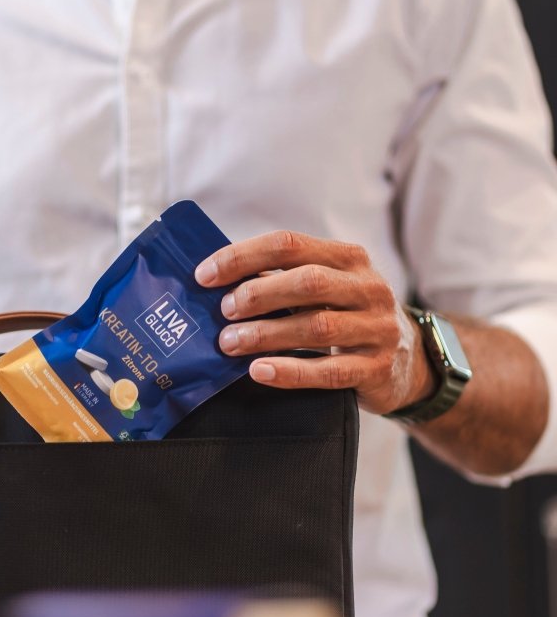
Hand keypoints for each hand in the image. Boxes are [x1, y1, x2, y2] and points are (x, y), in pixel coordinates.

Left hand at [195, 230, 435, 415]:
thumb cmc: (348, 316)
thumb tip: (216, 281)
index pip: (290, 245)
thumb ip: (282, 279)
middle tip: (222, 312)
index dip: (243, 257)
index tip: (205, 275)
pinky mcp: (378, 369)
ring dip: (266, 335)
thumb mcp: (327, 287)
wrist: (411, 361)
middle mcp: (368, 287)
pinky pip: (330, 371)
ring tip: (229, 344)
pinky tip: (259, 371)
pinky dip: (291, 371)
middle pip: (307, 282)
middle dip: (257, 295)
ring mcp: (377, 329)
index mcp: (349, 257)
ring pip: (317, 327)